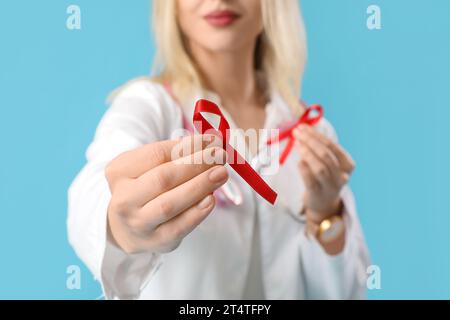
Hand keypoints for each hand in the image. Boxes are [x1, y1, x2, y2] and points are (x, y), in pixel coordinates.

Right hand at [105, 135, 227, 253]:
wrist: (128, 226)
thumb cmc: (144, 188)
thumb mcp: (148, 166)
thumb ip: (175, 153)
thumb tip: (210, 142)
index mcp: (119, 172)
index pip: (156, 155)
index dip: (188, 146)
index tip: (211, 140)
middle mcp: (124, 199)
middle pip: (163, 179)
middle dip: (196, 164)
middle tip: (219, 155)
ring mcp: (138, 224)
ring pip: (169, 204)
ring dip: (200, 187)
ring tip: (220, 174)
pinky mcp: (156, 241)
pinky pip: (179, 227)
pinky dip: (197, 212)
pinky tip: (211, 198)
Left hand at [294, 125, 354, 222]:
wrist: (324, 203)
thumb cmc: (324, 176)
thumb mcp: (327, 162)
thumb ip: (319, 148)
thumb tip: (302, 130)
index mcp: (347, 164)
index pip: (332, 146)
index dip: (317, 135)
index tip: (303, 127)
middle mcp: (342, 175)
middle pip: (326, 155)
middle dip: (310, 141)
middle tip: (297, 132)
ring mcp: (331, 186)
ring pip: (320, 168)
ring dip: (308, 154)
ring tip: (297, 144)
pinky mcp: (318, 194)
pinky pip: (310, 180)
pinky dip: (304, 169)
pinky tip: (298, 161)